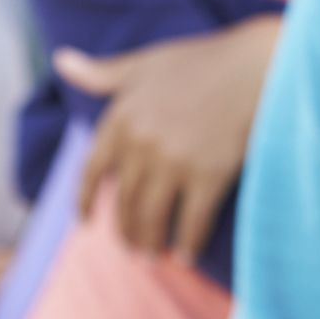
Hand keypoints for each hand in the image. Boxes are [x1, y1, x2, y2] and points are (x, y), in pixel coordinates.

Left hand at [53, 15, 281, 261]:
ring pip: (152, 218)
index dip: (86, 201)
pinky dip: (187, 243)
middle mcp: (141, 143)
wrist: (258, 65)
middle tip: (133, 249)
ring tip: (154, 257)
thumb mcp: (146, 63)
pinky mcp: (208, 175)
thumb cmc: (203, 61)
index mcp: (122, 118)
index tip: (87, 222)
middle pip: (125, 203)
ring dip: (151, 245)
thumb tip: (61, 61)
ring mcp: (174, 161)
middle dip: (127, 231)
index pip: (92, 171)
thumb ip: (103, 73)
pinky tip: (187, 254)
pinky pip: (190, 222)